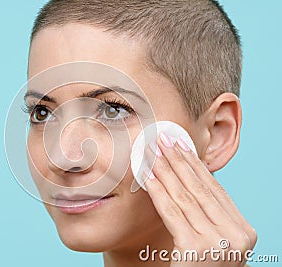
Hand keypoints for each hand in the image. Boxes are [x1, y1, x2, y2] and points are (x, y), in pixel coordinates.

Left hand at [144, 132, 256, 265]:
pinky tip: (146, 175)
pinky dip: (157, 191)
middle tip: (163, 139)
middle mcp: (236, 235)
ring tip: (153, 151)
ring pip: (185, 196)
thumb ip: (207, 217)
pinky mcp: (196, 250)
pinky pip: (172, 212)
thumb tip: (187, 182)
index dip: (196, 166)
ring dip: (166, 170)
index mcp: (243, 231)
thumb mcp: (213, 243)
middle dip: (179, 161)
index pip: (215, 190)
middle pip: (201, 189)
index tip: (181, 146)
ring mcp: (219, 243)